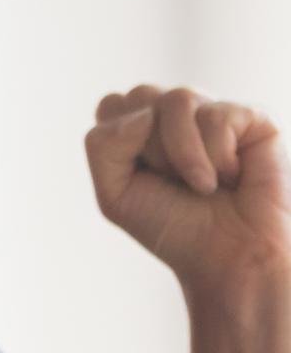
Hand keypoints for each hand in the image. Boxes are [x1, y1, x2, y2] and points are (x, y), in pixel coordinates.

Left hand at [84, 84, 290, 295]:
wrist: (228, 257)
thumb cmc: (174, 227)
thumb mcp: (114, 194)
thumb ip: (103, 145)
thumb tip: (145, 113)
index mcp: (140, 127)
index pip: (112, 105)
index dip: (120, 146)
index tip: (144, 179)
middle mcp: (175, 113)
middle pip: (139, 95)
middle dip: (150, 149)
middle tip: (173, 182)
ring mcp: (212, 110)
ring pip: (177, 100)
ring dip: (183, 156)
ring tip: (204, 184)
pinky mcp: (249, 116)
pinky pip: (215, 116)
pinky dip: (217, 157)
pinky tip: (233, 177)